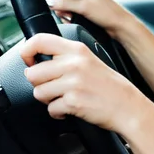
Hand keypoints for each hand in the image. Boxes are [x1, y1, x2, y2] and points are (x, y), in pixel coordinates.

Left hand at [20, 33, 153, 137]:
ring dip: (48, 99)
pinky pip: (50, 109)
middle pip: (32, 73)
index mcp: (77, 49)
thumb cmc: (107, 84)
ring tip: (63, 97)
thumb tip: (35, 61)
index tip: (29, 61)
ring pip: (38, 92)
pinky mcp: (73, 101)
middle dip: (39, 84)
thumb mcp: (88, 59)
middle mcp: (74, 63)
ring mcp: (73, 82)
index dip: (26, 52)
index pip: (39, 41)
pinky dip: (58, 112)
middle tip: (53, 87)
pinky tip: (69, 108)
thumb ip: (65, 56)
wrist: (127, 104)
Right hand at [44, 0, 134, 38]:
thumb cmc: (107, 13)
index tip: (54, 0)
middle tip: (66, 12)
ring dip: (64, 11)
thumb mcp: (83, 7)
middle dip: (60, 4)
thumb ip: (64, 3)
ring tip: (71, 17)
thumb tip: (49, 1)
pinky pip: (70, 8)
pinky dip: (69, 14)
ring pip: (64, 2)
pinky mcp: (84, 6)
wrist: (119, 25)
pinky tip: (73, 19)